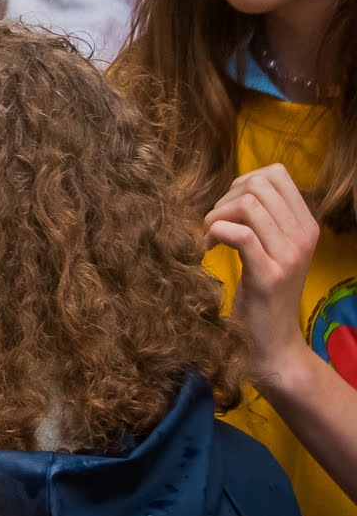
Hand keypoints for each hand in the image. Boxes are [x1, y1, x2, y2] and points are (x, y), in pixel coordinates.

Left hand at [205, 164, 319, 383]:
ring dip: (215, 216)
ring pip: (247, 205)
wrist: (273, 340)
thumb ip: (263, 216)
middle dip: (224, 198)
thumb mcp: (272, 247)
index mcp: (306, 224)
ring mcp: (289, 255)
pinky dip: (214, 234)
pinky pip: (239, 234)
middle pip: (257, 185)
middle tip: (215, 225)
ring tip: (210, 238)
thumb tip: (238, 186)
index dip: (242, 182)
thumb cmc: (263, 290)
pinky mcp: (269, 274)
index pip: (276, 174)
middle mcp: (304, 236)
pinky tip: (208, 249)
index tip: (228, 208)